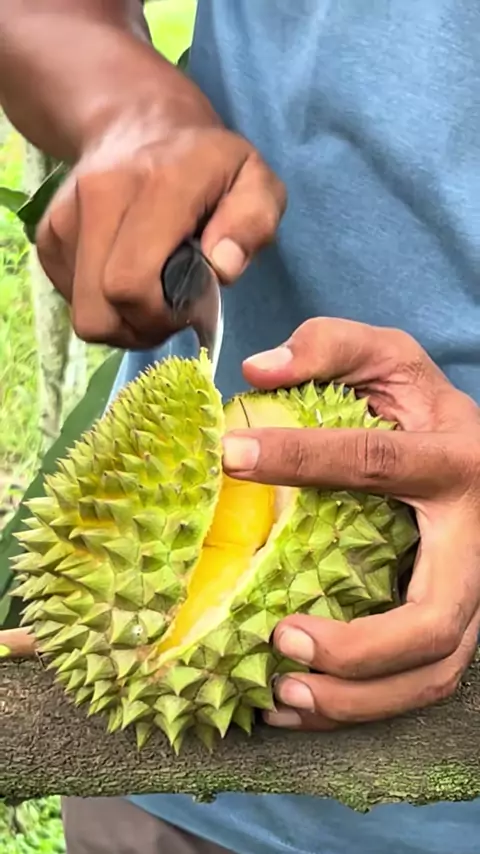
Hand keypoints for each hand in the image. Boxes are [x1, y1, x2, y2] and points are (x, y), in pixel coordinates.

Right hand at [36, 66, 285, 348]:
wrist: (138, 122)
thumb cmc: (208, 164)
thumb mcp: (255, 180)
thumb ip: (252, 222)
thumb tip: (222, 268)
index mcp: (156, 186)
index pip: (130, 284)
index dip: (160, 316)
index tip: (189, 306)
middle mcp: (98, 196)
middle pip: (99, 312)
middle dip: (141, 328)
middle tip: (170, 310)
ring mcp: (63, 217)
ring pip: (84, 314)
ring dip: (122, 321)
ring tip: (151, 294)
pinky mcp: (47, 236)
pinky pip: (72, 300)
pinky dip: (103, 304)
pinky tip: (126, 275)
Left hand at [223, 318, 479, 729]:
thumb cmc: (422, 405)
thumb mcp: (388, 358)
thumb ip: (331, 347)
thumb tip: (258, 370)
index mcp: (454, 459)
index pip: (375, 463)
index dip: (301, 457)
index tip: (229, 456)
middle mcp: (475, 536)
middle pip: (435, 617)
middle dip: (359, 645)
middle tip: (280, 636)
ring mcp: (473, 588)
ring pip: (435, 669)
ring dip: (360, 696)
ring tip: (283, 693)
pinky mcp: (457, 619)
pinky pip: (421, 681)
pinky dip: (363, 704)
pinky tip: (298, 701)